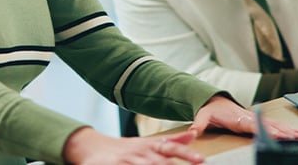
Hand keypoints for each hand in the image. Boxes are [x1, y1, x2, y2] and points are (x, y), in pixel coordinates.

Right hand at [63, 127, 204, 164]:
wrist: (95, 148)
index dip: (187, 153)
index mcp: (151, 145)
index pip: (172, 148)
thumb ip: (173, 140)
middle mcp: (141, 153)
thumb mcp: (149, 142)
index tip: (201, 160)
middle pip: (161, 162)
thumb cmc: (127, 148)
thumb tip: (193, 135)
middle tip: (194, 163)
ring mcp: (128, 160)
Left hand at [189, 94, 297, 139]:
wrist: (214, 101)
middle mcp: (247, 117)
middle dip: (281, 131)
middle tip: (294, 137)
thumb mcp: (202, 115)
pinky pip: (272, 124)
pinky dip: (284, 128)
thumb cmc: (210, 109)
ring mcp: (253, 118)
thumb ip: (198, 124)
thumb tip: (193, 131)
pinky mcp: (256, 120)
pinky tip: (294, 133)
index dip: (263, 129)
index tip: (274, 133)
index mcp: (236, 118)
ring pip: (272, 124)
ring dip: (285, 130)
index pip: (252, 125)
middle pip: (267, 125)